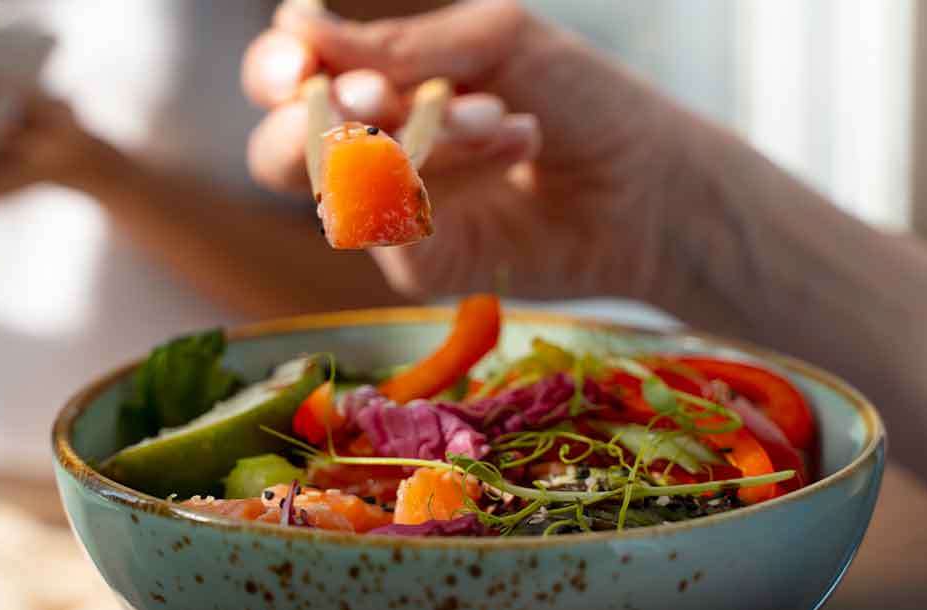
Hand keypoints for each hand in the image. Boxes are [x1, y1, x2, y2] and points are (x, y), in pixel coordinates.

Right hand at [242, 0, 696, 300]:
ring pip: (339, 187)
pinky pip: (393, 225)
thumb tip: (298, 28)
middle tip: (378, 100)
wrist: (650, 182)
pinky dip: (447, 174)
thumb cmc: (579, 99)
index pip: (287, 79)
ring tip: (494, 113)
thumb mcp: (495, 42)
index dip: (276, 69)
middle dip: (318, 121)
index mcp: (375, 86)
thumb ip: (400, 44)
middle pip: (276, 150)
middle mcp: (370, 151)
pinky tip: (514, 140)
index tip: (301, 60)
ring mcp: (391, 214)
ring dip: (414, 137)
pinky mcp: (420, 264)